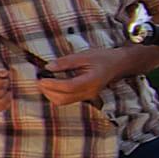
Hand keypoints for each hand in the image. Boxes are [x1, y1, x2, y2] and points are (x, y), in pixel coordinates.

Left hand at [32, 44, 150, 104]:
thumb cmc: (103, 58)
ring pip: (64, 102)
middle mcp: (89, 92)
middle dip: (48, 91)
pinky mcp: (84, 97)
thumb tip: (48, 67)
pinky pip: (67, 100)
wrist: (118, 65)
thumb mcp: (85, 55)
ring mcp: (87, 96)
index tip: (41, 78)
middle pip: (64, 99)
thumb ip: (66, 62)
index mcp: (92, 80)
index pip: (69, 87)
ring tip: (44, 82)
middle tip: (39, 80)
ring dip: (50, 94)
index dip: (53, 84)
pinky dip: (56, 95)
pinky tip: (52, 85)